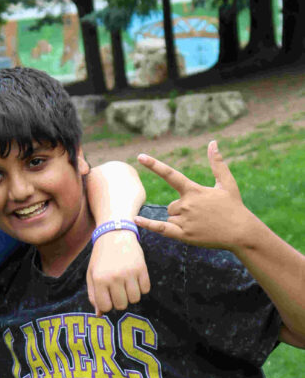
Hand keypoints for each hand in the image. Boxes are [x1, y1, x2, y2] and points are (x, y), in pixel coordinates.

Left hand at [87, 230, 150, 315]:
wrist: (115, 234)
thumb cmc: (101, 256)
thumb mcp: (92, 274)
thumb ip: (94, 295)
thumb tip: (99, 315)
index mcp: (100, 279)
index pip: (106, 307)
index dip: (107, 304)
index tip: (107, 296)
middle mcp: (115, 277)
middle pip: (122, 305)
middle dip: (120, 300)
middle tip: (117, 289)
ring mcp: (130, 273)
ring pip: (135, 299)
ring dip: (131, 294)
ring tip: (126, 284)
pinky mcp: (142, 268)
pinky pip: (146, 289)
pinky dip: (141, 287)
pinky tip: (134, 278)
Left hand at [135, 141, 250, 249]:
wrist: (241, 232)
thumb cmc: (234, 206)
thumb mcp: (227, 183)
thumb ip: (217, 163)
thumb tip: (212, 142)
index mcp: (194, 190)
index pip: (170, 175)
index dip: (154, 165)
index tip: (140, 156)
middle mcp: (186, 204)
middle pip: (171, 206)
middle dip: (182, 210)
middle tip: (202, 215)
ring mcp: (184, 220)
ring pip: (170, 218)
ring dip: (180, 222)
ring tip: (201, 225)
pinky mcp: (184, 235)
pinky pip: (161, 228)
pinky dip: (148, 225)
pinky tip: (136, 220)